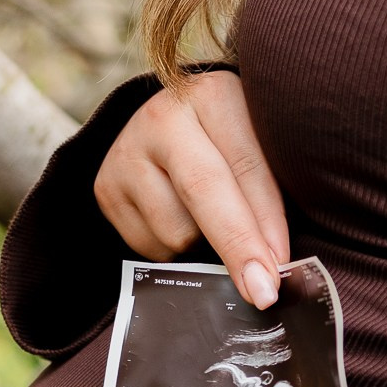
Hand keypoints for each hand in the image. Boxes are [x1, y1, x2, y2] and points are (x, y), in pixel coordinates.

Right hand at [95, 70, 290, 306]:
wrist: (169, 127)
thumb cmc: (230, 143)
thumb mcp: (259, 145)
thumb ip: (270, 190)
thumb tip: (278, 264)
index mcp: (213, 94)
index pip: (245, 165)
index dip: (266, 222)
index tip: (281, 267)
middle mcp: (162, 117)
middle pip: (203, 192)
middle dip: (237, 247)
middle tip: (261, 292)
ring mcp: (126, 152)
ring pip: (176, 230)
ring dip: (202, 245)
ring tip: (208, 222)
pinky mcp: (105, 187)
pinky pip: (149, 247)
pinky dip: (173, 250)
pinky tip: (179, 223)